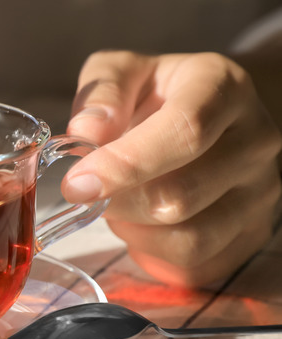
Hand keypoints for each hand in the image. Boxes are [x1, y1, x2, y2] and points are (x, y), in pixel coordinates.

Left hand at [63, 50, 281, 286]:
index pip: (185, 131)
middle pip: (180, 196)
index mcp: (223, 89)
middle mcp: (255, 140)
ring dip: (134, 231)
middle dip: (117, 202)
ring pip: (189, 240)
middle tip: (90, 191)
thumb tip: (87, 131)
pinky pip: (195, 266)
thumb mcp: (123, 73)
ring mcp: (261, 192)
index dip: (125, 164)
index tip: (77, 183)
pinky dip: (153, 254)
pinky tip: (141, 225)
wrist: (209, 115)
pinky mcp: (254, 234)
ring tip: (118, 204)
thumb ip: (101, 93)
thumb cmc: (158, 93)